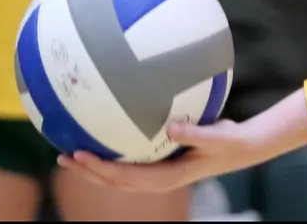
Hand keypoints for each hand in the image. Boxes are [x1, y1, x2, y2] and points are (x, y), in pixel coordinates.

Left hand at [60, 93, 306, 191]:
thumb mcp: (217, 137)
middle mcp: (157, 178)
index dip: (100, 169)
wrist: (244, 147)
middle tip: (63, 155)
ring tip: (71, 151)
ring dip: (94, 165)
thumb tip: (171, 126)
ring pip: (118, 174)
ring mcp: (157, 171)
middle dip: (87, 171)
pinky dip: (112, 152)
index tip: (80, 156)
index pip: (125, 178)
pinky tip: (104, 133)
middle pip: (113, 181)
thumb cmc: (230, 142)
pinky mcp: (160, 161)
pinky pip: (130, 160)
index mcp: (166, 178)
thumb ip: (196, 133)